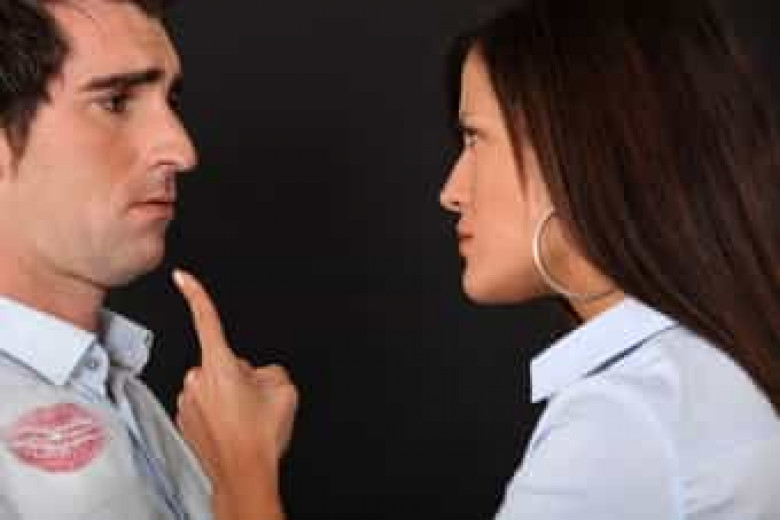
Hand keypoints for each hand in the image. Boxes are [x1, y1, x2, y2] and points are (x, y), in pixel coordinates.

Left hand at [173, 269, 296, 518]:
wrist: (244, 474)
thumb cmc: (260, 435)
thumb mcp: (285, 389)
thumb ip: (271, 370)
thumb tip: (259, 376)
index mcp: (220, 365)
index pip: (206, 320)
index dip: (195, 294)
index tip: (181, 276)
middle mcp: (198, 380)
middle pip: (222, 362)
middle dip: (237, 375)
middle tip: (253, 402)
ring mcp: (189, 402)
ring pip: (213, 386)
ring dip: (228, 396)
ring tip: (244, 419)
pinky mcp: (185, 420)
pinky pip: (205, 406)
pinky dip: (218, 413)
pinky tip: (232, 428)